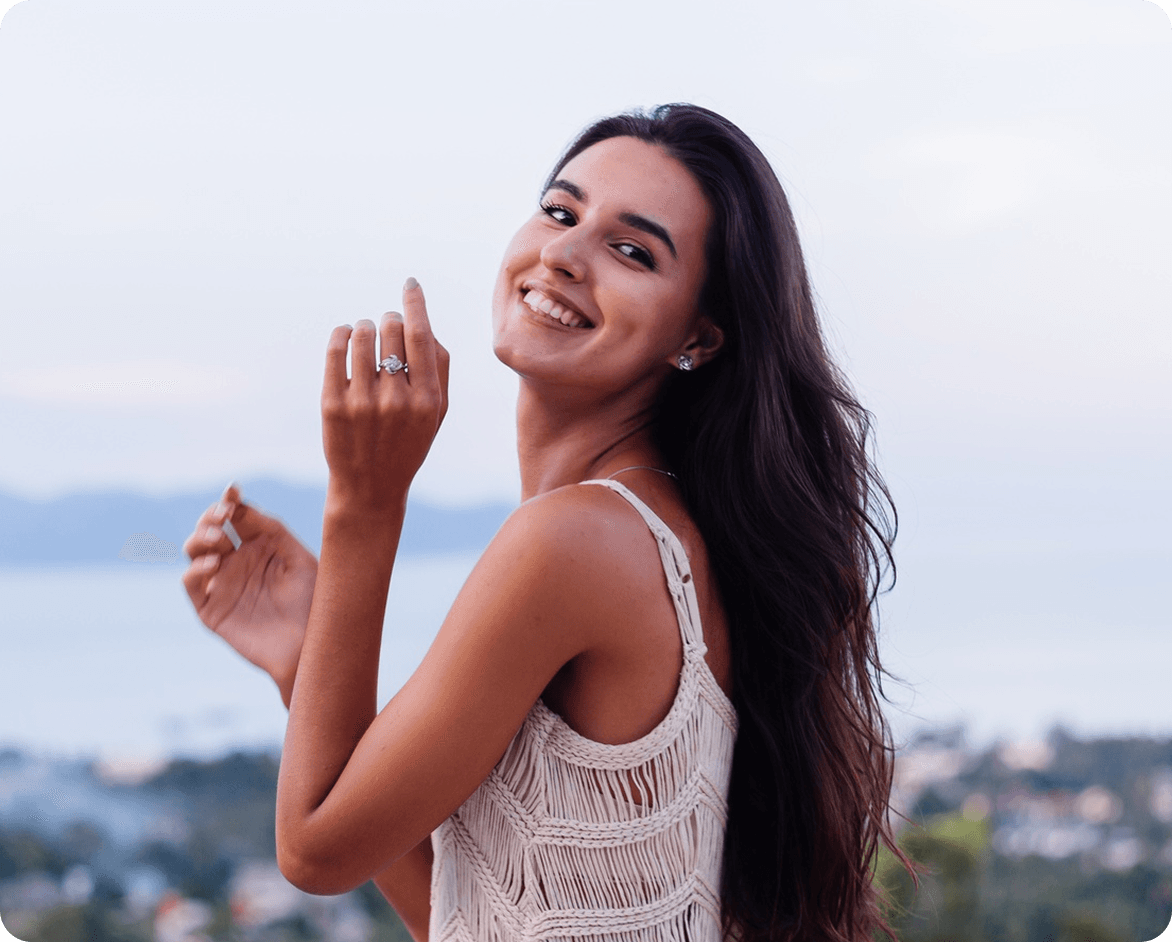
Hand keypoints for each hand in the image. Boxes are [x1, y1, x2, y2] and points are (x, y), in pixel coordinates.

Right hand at [182, 484, 317, 706]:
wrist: (312, 645)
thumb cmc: (314, 602)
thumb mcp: (299, 558)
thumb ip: (272, 530)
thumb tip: (241, 507)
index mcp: (259, 546)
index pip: (237, 517)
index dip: (230, 501)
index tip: (232, 490)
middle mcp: (237, 562)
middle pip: (211, 529)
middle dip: (211, 516)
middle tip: (223, 514)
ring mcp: (222, 584)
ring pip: (194, 551)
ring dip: (200, 538)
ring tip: (219, 538)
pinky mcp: (211, 609)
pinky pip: (192, 584)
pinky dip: (196, 570)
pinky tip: (214, 564)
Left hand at [322, 278, 449, 516]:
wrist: (372, 487)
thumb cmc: (409, 442)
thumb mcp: (438, 413)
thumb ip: (440, 367)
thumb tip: (424, 323)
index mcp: (428, 399)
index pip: (421, 335)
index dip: (415, 303)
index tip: (410, 285)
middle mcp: (397, 399)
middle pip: (392, 330)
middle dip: (390, 321)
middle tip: (388, 329)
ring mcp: (362, 402)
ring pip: (362, 334)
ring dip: (364, 327)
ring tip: (365, 337)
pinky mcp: (333, 404)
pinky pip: (335, 348)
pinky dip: (340, 333)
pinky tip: (344, 336)